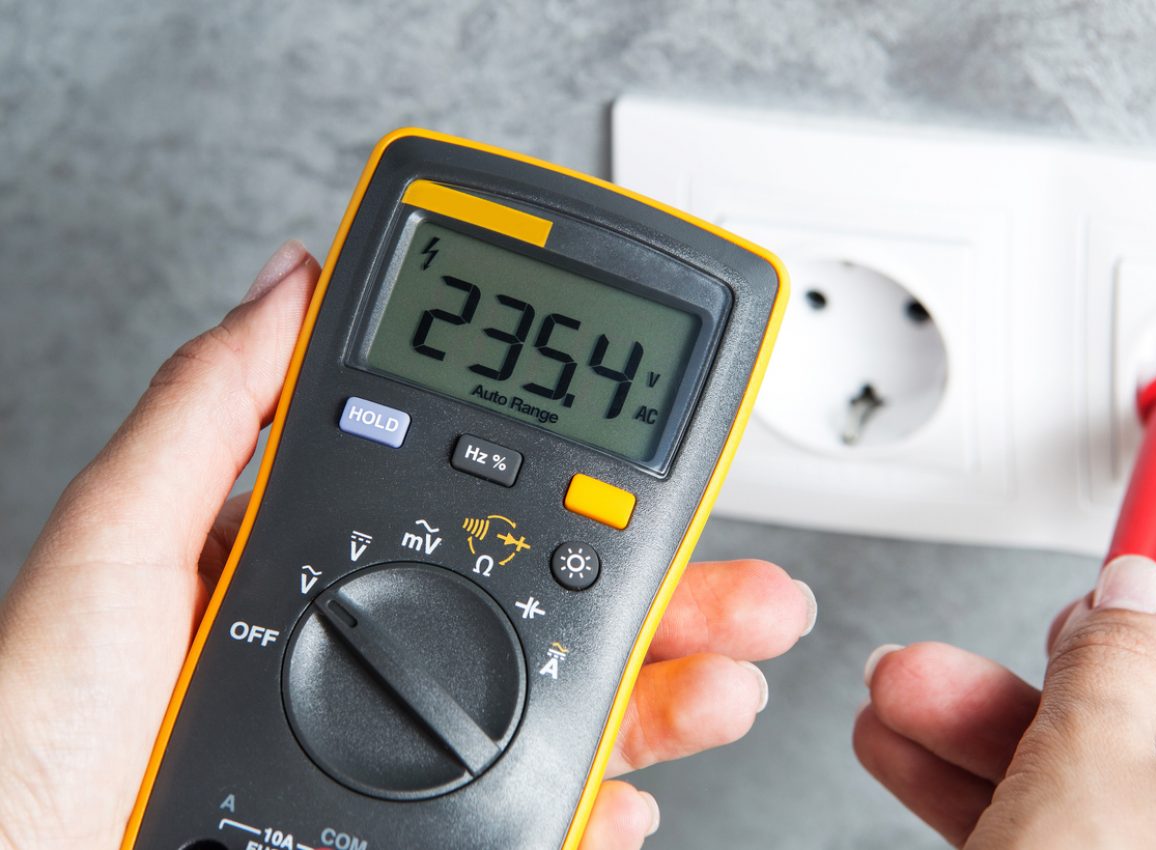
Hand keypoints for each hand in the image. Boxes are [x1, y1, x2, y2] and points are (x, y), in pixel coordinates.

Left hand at [0, 241, 816, 849]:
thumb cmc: (37, 738)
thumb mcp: (113, 549)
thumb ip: (207, 413)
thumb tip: (289, 284)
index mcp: (328, 562)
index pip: (478, 498)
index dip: (575, 475)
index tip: (645, 451)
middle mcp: (382, 648)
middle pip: (553, 605)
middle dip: (674, 592)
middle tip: (744, 584)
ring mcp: (406, 747)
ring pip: (569, 706)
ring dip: (671, 691)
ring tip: (725, 681)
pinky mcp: (431, 828)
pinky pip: (538, 806)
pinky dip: (603, 797)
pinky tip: (628, 786)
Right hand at [854, 555, 1155, 848]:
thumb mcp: (1084, 765)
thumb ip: (1109, 666)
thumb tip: (1135, 590)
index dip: (1132, 648)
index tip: (1065, 623)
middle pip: (1122, 745)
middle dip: (1003, 696)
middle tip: (937, 667)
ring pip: (1066, 794)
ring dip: (965, 741)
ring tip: (893, 706)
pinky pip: (1039, 838)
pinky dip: (970, 800)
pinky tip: (906, 761)